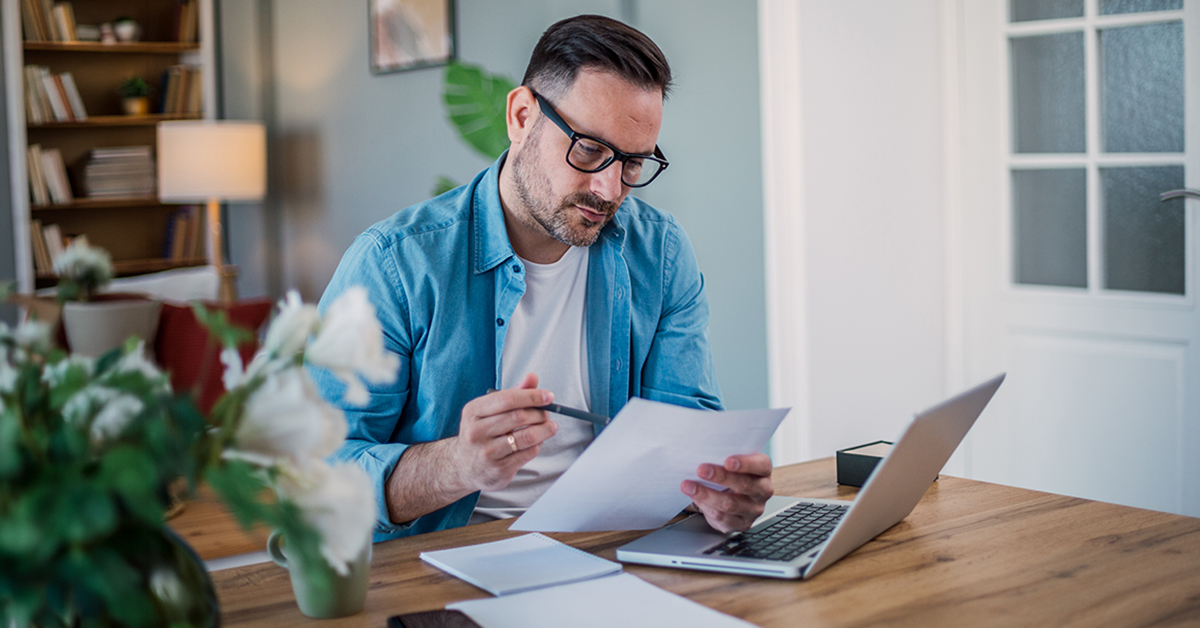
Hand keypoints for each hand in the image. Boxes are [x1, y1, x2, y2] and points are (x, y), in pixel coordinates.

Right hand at [450, 373, 557, 492]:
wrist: (462, 467)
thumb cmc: (481, 432)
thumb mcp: (490, 410)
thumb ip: (513, 393)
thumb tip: (533, 378)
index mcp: (473, 411)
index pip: (508, 399)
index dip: (532, 396)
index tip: (549, 396)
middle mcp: (476, 432)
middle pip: (519, 417)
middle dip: (540, 413)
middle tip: (547, 413)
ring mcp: (487, 452)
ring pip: (527, 436)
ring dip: (545, 430)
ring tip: (550, 426)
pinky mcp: (499, 469)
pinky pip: (528, 453)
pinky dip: (538, 445)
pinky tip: (538, 441)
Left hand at [681, 453, 773, 532]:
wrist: (734, 497)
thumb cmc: (732, 474)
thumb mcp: (733, 463)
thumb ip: (724, 457)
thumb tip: (701, 451)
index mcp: (763, 471)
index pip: (761, 465)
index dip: (746, 463)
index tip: (728, 461)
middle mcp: (762, 491)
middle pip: (745, 484)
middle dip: (720, 477)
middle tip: (701, 469)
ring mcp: (754, 509)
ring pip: (730, 504)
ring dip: (706, 494)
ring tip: (689, 486)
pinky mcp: (742, 524)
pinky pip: (722, 518)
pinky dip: (706, 507)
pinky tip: (696, 498)